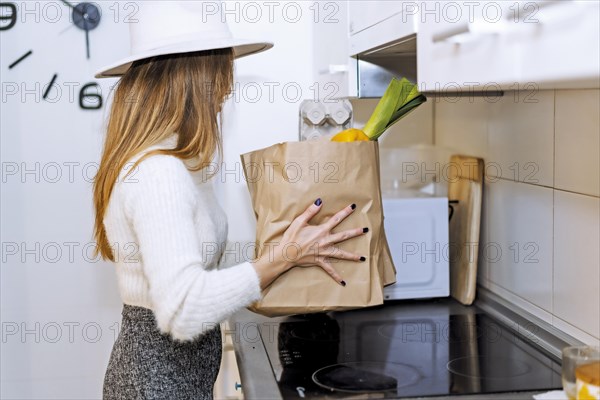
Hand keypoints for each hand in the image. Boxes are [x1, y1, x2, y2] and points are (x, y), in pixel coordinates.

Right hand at [252, 198, 367, 289]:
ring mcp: (324, 252)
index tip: (353, 207)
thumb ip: (310, 211)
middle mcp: (325, 241)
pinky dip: (336, 276)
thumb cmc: (291, 237)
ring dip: (352, 256)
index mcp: (321, 230)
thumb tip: (319, 201)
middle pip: (344, 236)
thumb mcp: (299, 221)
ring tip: (362, 258)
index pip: (336, 219)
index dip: (345, 212)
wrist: (286, 254)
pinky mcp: (320, 261)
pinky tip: (343, 282)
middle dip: (355, 232)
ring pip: (341, 254)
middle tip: (366, 230)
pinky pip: (330, 270)